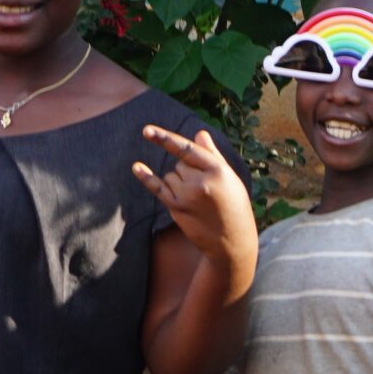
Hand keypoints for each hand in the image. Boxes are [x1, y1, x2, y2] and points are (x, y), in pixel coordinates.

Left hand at [133, 125, 253, 265]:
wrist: (232, 243)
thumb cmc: (235, 207)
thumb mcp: (231, 179)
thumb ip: (214, 155)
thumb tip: (199, 133)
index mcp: (219, 171)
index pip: (188, 150)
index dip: (165, 139)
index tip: (146, 130)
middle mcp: (202, 182)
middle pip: (180, 163)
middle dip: (187, 170)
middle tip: (205, 190)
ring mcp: (187, 196)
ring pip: (170, 176)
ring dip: (178, 182)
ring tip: (197, 199)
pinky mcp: (177, 208)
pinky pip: (157, 187)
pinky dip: (147, 177)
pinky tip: (136, 167)